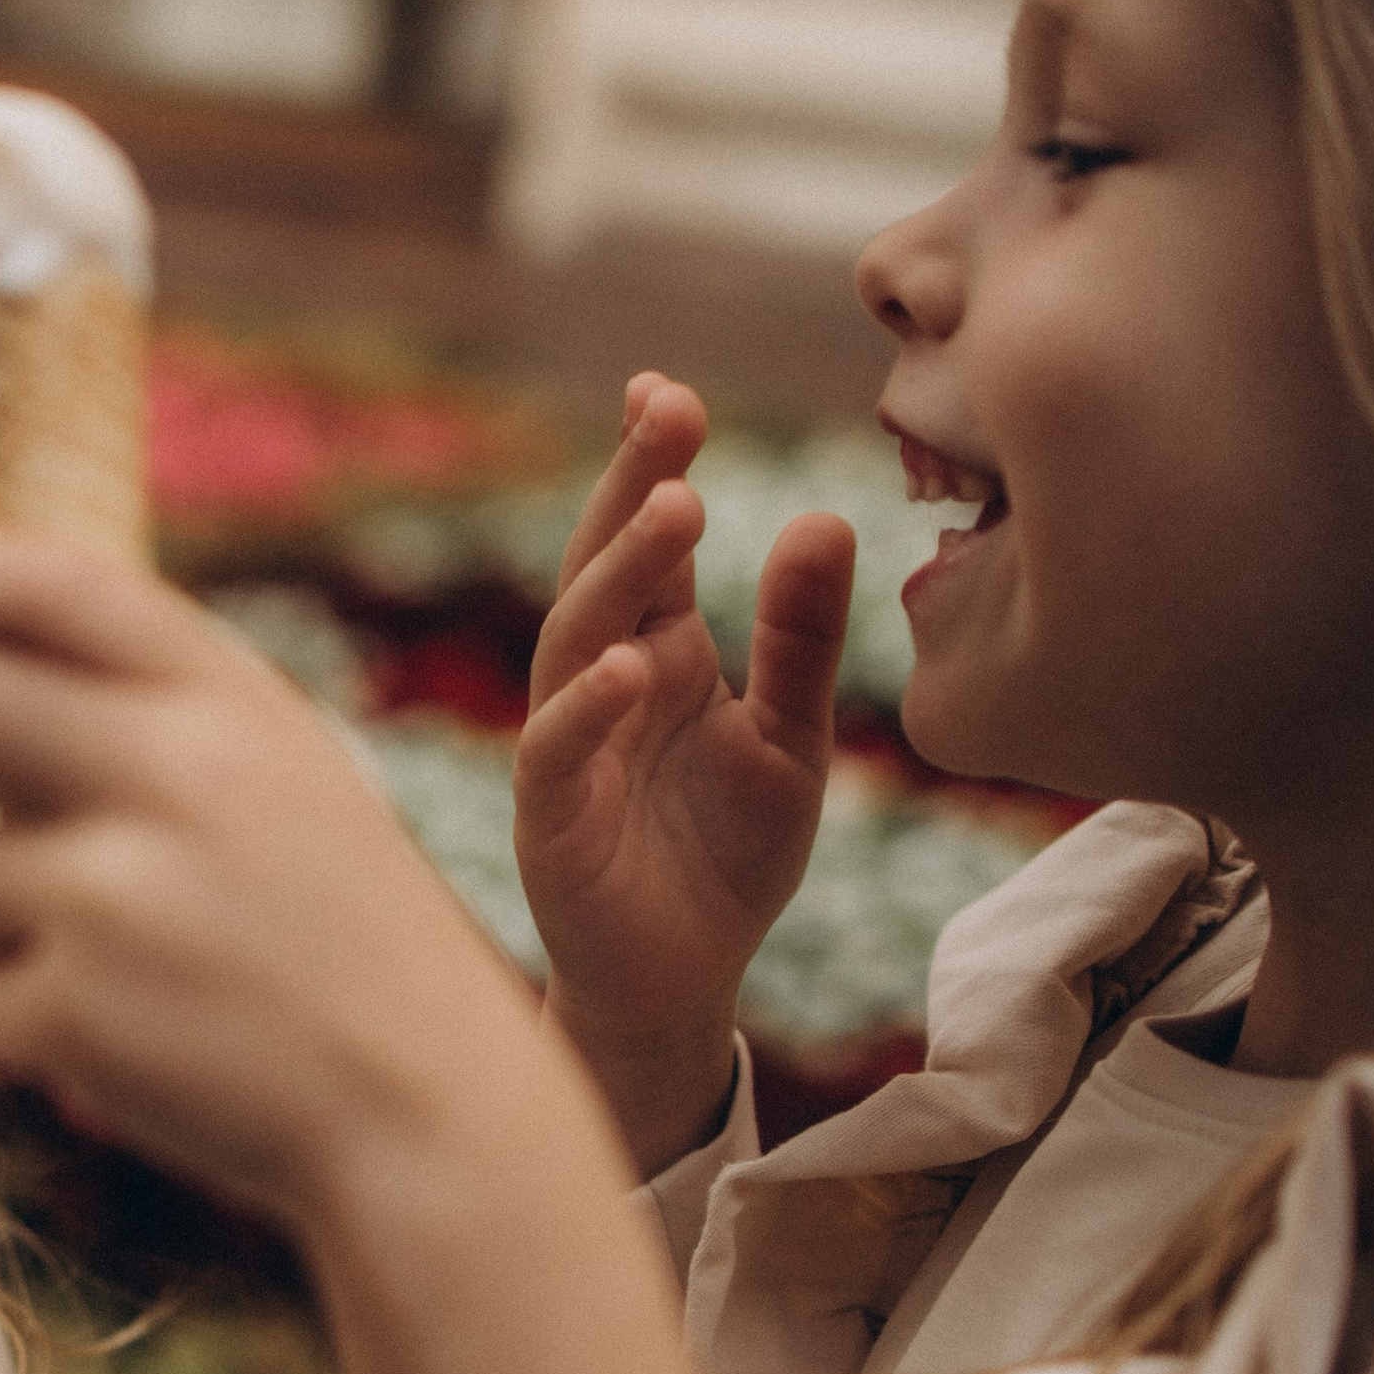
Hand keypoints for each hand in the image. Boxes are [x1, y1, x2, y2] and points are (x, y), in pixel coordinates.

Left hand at [0, 527, 728, 1373]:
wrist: (431, 1112)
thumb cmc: (335, 939)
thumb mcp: (280, 776)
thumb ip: (145, 709)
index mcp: (229, 699)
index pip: (46, 582)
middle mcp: (169, 772)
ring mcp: (115, 892)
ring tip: (108, 958)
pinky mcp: (75, 1010)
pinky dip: (34, 1029)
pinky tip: (138, 1045)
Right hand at [515, 375, 853, 1167]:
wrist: (683, 985)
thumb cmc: (726, 857)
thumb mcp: (793, 738)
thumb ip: (801, 639)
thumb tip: (820, 516)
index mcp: (656, 653)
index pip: (643, 542)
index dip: (645, 462)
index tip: (666, 387)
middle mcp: (600, 686)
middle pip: (604, 569)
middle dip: (629, 485)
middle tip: (670, 409)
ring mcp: (568, 751)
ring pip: (574, 644)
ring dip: (619, 577)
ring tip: (673, 509)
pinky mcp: (553, 828)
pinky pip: (557, 755)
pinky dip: (588, 711)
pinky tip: (633, 667)